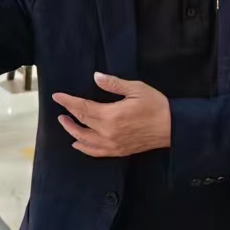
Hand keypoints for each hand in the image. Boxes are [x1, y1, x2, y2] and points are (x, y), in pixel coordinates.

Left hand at [52, 73, 170, 157]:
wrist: (172, 127)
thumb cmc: (156, 105)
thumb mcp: (136, 88)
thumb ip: (113, 84)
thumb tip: (95, 77)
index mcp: (111, 115)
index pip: (82, 108)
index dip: (68, 102)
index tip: (58, 96)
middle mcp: (108, 132)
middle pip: (81, 124)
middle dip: (68, 116)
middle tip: (61, 109)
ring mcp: (112, 144)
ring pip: (85, 141)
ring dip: (72, 132)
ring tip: (66, 124)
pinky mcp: (119, 151)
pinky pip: (96, 152)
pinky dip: (84, 148)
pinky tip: (79, 144)